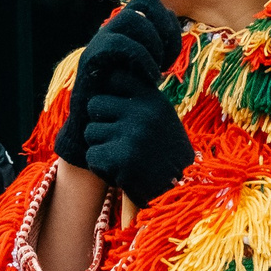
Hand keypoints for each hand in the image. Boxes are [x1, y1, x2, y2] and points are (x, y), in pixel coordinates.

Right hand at [58, 0, 182, 169]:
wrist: (94, 127)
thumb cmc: (123, 101)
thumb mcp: (146, 69)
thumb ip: (156, 47)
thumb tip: (172, 25)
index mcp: (125, 29)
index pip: (150, 1)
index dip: (168, 23)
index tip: (170, 57)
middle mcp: (111, 29)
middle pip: (145, 0)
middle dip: (164, 29)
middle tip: (166, 61)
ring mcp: (100, 42)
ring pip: (132, 19)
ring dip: (152, 44)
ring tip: (155, 71)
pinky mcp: (91, 59)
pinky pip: (118, 43)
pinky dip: (140, 59)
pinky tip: (149, 79)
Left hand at [82, 71, 195, 206]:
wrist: (180, 191)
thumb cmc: (164, 152)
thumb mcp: (160, 117)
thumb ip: (137, 99)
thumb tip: (105, 79)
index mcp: (153, 99)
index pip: (115, 78)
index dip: (112, 95)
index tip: (119, 111)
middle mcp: (143, 114)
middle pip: (94, 105)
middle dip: (100, 122)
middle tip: (117, 138)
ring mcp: (132, 136)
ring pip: (90, 132)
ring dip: (101, 146)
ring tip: (122, 156)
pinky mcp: (121, 160)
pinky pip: (92, 156)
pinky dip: (101, 167)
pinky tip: (120, 171)